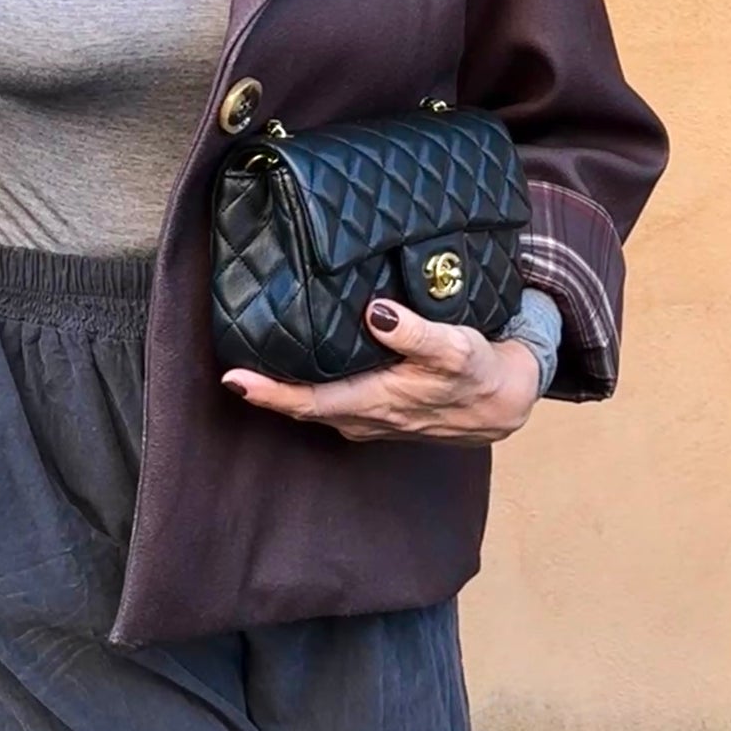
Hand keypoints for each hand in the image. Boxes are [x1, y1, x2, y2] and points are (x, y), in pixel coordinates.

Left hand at [221, 300, 541, 445]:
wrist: (504, 401)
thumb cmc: (477, 371)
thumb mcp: (454, 347)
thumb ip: (415, 332)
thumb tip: (376, 312)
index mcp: (376, 402)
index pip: (309, 402)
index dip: (269, 392)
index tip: (233, 378)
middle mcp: (365, 417)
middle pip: (302, 406)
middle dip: (264, 389)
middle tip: (225, 363)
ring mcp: (370, 418)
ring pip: (315, 405)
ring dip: (284, 389)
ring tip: (250, 358)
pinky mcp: (378, 409)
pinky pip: (331, 401)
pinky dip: (308, 386)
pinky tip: (298, 362)